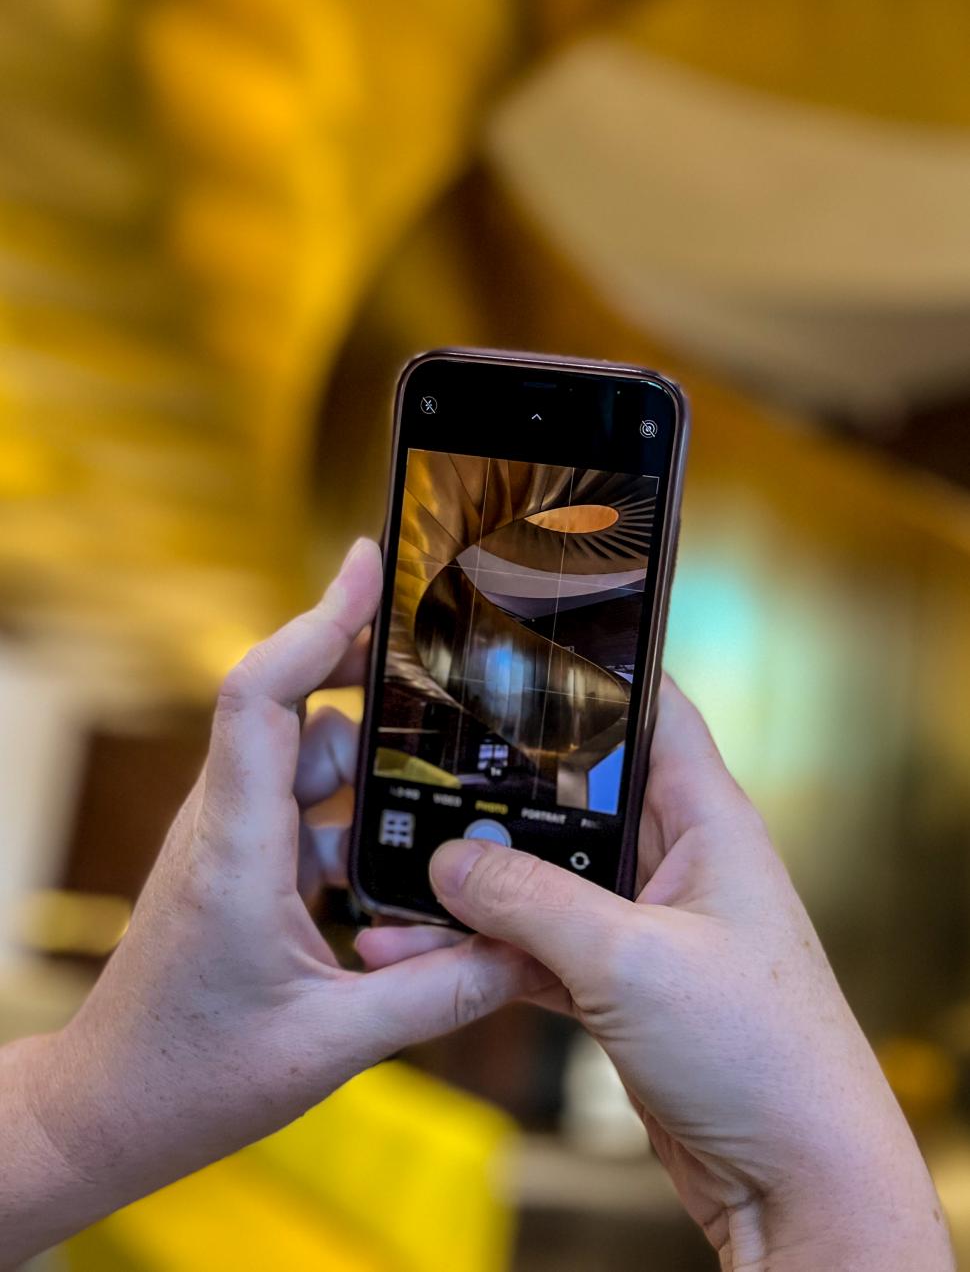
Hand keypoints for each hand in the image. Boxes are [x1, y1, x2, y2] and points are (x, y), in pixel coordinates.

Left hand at [4, 539, 541, 1265]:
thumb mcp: (332, 1044)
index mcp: (238, 850)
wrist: (109, 1106)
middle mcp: (227, 825)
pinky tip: (405, 850)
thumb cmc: (193, 1076)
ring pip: (306, 757)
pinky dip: (356, 808)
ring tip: (450, 778)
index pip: (262, 696)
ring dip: (371, 760)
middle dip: (370, 676)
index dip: (316, 621)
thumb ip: (438, 991)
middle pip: (295, 706)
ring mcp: (231, 840)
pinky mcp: (241, 863)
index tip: (371, 567)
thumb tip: (526, 951)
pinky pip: (304, 805)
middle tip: (453, 672)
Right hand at [361, 680, 953, 1270]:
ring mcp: (644, 924)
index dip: (591, 676)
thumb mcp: (632, 960)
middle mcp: (676, 859)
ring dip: (475, 888)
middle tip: (416, 780)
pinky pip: (536, 948)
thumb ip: (533, 900)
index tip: (514, 655)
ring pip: (543, 882)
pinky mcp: (618, 983)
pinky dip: (483, 952)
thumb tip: (451, 859)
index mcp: (706, 820)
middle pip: (574, 801)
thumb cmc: (761, 1055)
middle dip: (497, 798)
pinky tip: (420, 953)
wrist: (792, 1180)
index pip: (652, 711)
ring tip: (393, 886)